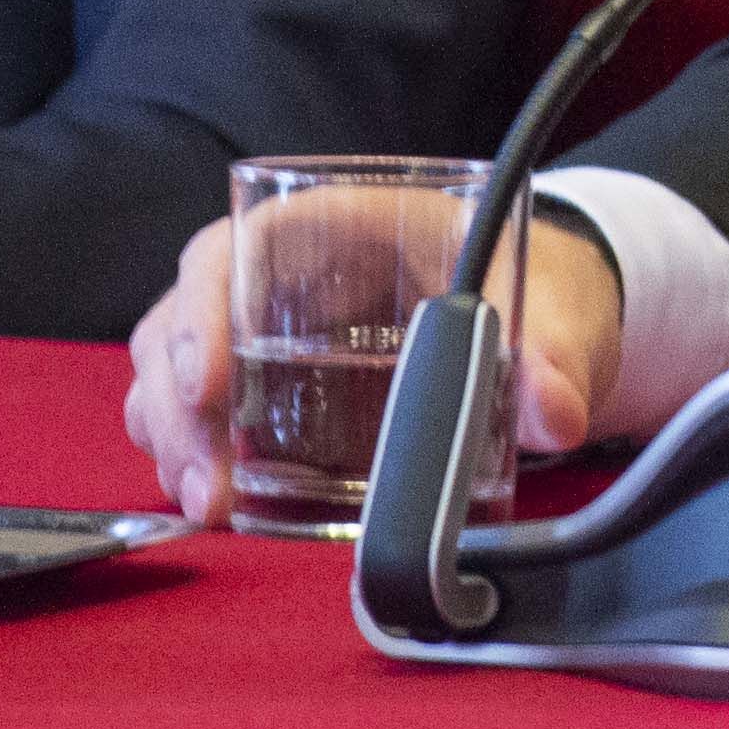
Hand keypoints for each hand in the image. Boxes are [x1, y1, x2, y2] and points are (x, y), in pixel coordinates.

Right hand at [123, 185, 619, 528]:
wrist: (548, 311)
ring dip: (174, 438)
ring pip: (175, 369)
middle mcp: (283, 273)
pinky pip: (197, 410)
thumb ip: (553, 360)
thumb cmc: (530, 281)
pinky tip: (214, 504)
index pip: (235, 247)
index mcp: (335, 224)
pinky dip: (189, 453)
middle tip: (207, 483)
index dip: (203, 309)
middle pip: (185, 318)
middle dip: (176, 404)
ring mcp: (267, 329)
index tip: (208, 385)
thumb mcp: (550, 310)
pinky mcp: (271, 385)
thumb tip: (554, 412)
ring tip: (208, 505)